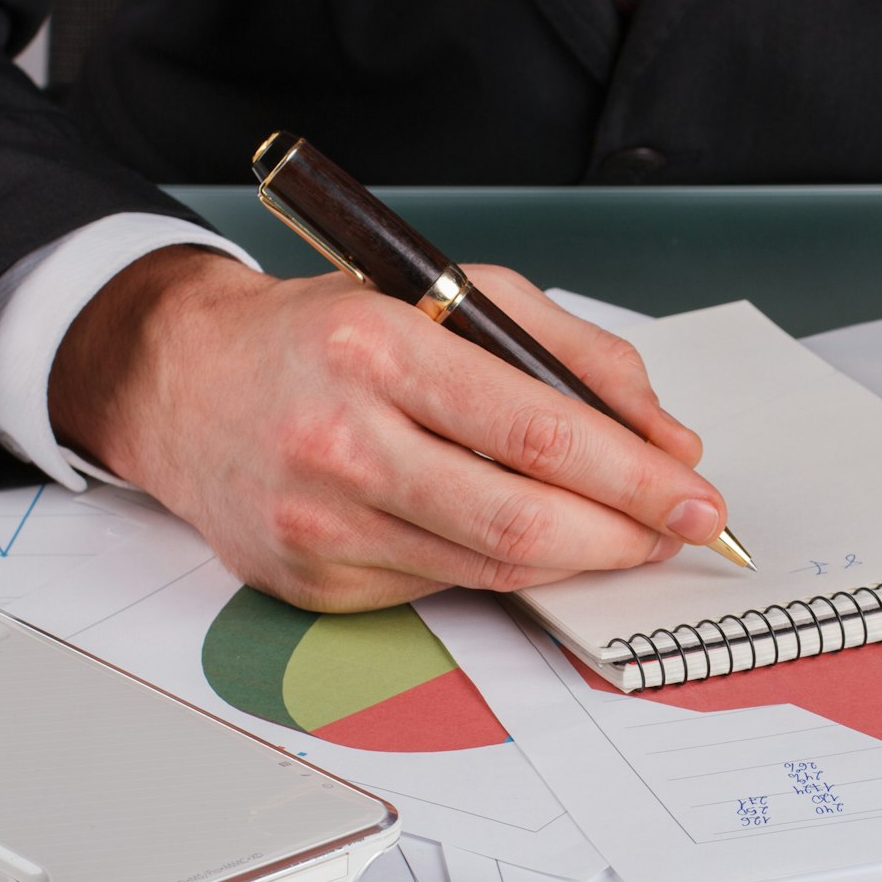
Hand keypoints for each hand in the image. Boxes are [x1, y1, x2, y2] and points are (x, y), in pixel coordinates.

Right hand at [49, 247, 728, 609]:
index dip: (636, 476)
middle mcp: (340, 439)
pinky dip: (502, 568)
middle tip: (678, 531)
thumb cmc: (326, 334)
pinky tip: (526, 540)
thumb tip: (664, 436)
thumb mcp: (451, 294)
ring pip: (491, 567)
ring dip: (578, 559)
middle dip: (625, 535)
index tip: (695, 494)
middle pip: (522, 520)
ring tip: (623, 536)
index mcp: (378, 346)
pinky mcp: (311, 581)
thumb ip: (570, 354)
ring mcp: (320, 523)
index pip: (539, 431)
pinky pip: (443, 587)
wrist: (185, 382)